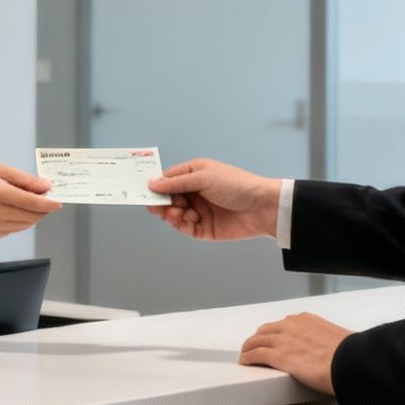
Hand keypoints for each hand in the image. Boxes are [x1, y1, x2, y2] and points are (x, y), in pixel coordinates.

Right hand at [0, 162, 62, 239]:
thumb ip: (23, 179)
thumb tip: (45, 186)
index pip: (31, 202)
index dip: (49, 203)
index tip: (59, 201)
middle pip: (31, 216)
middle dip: (43, 209)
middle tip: (46, 199)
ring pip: (24, 225)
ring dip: (33, 216)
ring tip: (30, 203)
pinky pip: (13, 230)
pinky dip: (20, 222)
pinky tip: (14, 210)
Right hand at [144, 158, 280, 240]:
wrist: (262, 208)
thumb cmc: (236, 185)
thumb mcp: (203, 177)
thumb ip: (176, 182)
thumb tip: (152, 183)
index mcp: (194, 175)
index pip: (168, 179)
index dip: (156, 185)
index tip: (143, 190)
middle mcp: (194, 193)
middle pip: (168, 198)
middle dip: (161, 202)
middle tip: (156, 206)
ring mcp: (198, 211)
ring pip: (173, 214)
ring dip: (171, 213)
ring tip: (175, 212)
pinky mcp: (203, 228)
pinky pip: (184, 227)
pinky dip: (181, 223)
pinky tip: (186, 218)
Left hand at [239, 312, 350, 394]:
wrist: (350, 363)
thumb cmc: (349, 354)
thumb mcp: (336, 338)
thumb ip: (325, 340)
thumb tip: (328, 351)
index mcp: (306, 320)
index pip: (283, 324)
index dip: (275, 333)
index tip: (273, 339)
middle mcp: (292, 326)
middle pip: (266, 330)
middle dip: (259, 339)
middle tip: (255, 346)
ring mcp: (283, 340)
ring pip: (257, 341)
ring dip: (249, 348)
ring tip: (246, 354)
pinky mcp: (278, 357)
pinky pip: (256, 355)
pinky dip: (248, 358)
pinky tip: (245, 361)